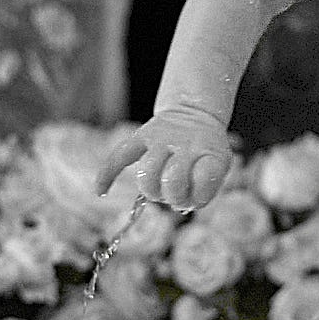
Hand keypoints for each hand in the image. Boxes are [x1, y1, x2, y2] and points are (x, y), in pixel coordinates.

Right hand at [93, 108, 233, 208]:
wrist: (194, 116)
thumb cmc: (204, 153)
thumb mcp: (218, 167)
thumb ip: (204, 187)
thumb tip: (180, 203)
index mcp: (210, 154)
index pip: (203, 184)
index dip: (198, 195)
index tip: (196, 193)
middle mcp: (185, 145)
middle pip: (172, 183)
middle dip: (172, 195)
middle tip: (174, 190)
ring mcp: (161, 140)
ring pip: (147, 174)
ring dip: (151, 189)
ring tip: (157, 188)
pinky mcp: (141, 137)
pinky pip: (120, 156)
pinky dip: (108, 174)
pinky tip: (100, 192)